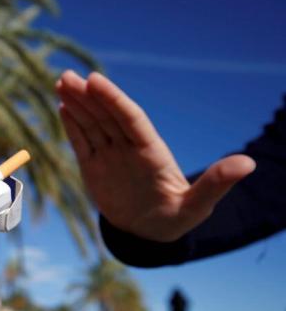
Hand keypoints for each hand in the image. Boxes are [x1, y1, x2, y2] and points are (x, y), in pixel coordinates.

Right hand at [56, 71, 254, 241]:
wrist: (150, 234)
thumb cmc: (177, 219)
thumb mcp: (197, 205)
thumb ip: (216, 183)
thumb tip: (247, 164)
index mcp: (151, 151)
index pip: (130, 119)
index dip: (112, 99)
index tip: (95, 80)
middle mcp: (129, 148)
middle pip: (106, 116)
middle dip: (88, 96)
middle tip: (69, 76)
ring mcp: (110, 156)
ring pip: (91, 124)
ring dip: (76, 104)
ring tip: (62, 83)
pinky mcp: (95, 167)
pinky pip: (82, 143)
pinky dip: (73, 126)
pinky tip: (64, 107)